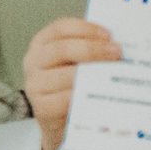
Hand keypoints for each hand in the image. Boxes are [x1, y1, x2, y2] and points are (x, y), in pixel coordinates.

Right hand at [22, 17, 121, 149]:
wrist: (58, 121)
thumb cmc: (70, 84)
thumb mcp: (74, 62)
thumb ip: (88, 49)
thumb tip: (115, 42)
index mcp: (41, 43)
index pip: (61, 28)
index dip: (85, 29)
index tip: (108, 35)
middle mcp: (33, 61)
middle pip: (62, 49)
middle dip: (93, 49)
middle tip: (116, 53)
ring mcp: (35, 85)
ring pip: (67, 75)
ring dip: (95, 73)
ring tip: (115, 73)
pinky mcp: (42, 108)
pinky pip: (68, 99)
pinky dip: (87, 95)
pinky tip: (103, 93)